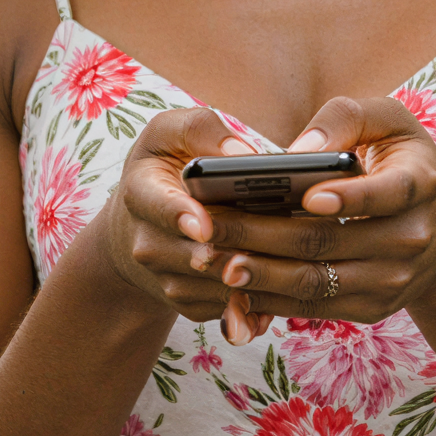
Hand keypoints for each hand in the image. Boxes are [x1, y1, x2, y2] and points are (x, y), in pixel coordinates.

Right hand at [97, 106, 275, 342]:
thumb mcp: (168, 134)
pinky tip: (289, 275)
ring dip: (263, 272)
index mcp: (142, 193)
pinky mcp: (189, 305)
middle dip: (245, 247)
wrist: (135, 229)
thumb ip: (201, 129)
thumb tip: (242, 153)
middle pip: (203, 255)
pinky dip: (263, 294)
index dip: (182, 216)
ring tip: (301, 253)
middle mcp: (148, 245)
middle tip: (290, 236)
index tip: (205, 225)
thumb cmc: (161, 169)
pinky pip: (233, 306)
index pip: (160, 206)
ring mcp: (167, 280)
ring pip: (225, 284)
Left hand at [200, 96, 435, 325]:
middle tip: (211, 224)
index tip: (306, 196)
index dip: (348, 198)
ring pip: (316, 282)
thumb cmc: (402, 161)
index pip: (387, 193)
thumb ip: (346, 118)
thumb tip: (297, 150)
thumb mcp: (390, 121)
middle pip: (328, 242)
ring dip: (259, 274)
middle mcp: (412, 239)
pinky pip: (314, 308)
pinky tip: (233, 283)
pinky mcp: (372, 308)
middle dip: (264, 234)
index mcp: (420, 184)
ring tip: (212, 258)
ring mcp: (393, 281)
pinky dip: (270, 299)